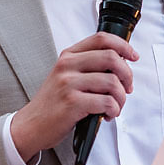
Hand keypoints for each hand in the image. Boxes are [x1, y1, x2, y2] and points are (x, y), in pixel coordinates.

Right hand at [9, 32, 137, 161]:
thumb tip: (121, 65)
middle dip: (127, 75)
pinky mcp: (72, 103)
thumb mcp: (65, 76)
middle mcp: (67, 66)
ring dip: (121, 98)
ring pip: (112, 82)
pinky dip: (113, 110)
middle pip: (111, 57)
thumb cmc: (53, 103)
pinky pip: (106, 102)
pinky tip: (107, 115)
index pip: (101, 39)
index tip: (133, 56)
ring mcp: (68, 84)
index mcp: (68, 56)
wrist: (30, 125)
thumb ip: (88, 67)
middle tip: (127, 88)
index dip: (123, 45)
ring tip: (115, 107)